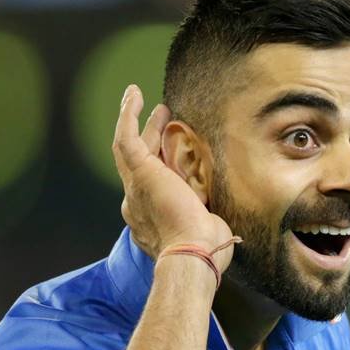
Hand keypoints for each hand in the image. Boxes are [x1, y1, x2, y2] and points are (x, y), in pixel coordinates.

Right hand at [112, 85, 235, 271]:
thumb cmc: (206, 252)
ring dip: (139, 122)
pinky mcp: (139, 173)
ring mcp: (136, 187)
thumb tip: (223, 218)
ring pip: (131, 148)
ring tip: (146, 101)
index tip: (174, 154)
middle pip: (141, 162)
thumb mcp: (209, 230)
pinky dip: (128, 115)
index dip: (162, 166)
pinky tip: (134, 95)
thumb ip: (210, 218)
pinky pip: (126, 138)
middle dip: (151, 138)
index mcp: (154, 217)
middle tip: (162, 116)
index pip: (154, 185)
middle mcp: (138, 202)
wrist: (191, 255)